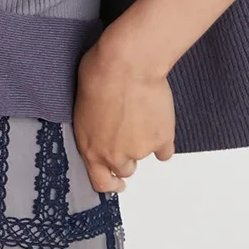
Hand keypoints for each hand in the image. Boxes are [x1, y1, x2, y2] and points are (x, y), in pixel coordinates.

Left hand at [72, 36, 175, 193]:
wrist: (127, 64)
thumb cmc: (99, 73)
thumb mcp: (82, 105)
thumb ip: (93, 127)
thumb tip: (100, 127)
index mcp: (90, 147)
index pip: (100, 183)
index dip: (110, 184)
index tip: (116, 183)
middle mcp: (114, 155)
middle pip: (124, 170)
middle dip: (126, 156)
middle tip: (128, 134)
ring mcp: (140, 150)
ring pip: (144, 156)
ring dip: (143, 142)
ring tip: (140, 114)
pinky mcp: (162, 140)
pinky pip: (165, 150)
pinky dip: (163, 139)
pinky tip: (158, 121)